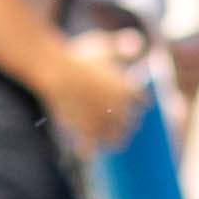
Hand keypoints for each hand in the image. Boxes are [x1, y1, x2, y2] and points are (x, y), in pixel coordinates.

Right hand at [45, 26, 154, 156]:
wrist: (56, 71)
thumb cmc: (78, 56)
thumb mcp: (103, 46)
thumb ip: (121, 47)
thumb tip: (139, 44)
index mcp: (128, 89)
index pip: (142, 101)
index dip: (139, 102)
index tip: (139, 104)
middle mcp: (120, 109)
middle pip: (130, 122)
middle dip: (128, 124)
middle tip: (128, 128)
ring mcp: (102, 122)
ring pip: (114, 137)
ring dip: (114, 140)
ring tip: (113, 144)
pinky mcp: (83, 130)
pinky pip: (89, 146)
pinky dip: (88, 151)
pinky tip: (87, 154)